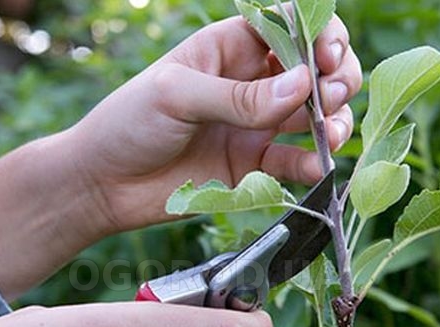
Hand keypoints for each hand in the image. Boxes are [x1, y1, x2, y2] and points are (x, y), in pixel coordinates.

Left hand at [0, 14, 359, 300]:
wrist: (102, 185)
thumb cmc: (127, 123)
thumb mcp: (176, 96)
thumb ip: (238, 96)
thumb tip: (302, 85)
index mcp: (230, 47)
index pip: (290, 27)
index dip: (321, 35)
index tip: (328, 56)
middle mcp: (250, 83)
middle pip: (314, 70)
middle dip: (336, 78)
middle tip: (333, 97)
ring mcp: (254, 126)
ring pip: (314, 116)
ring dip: (334, 121)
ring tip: (331, 134)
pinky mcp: (252, 167)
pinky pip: (293, 162)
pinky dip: (312, 163)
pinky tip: (317, 166)